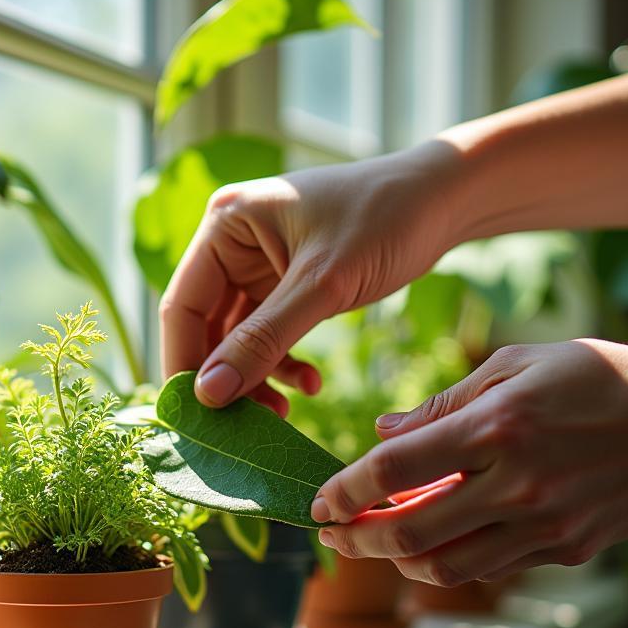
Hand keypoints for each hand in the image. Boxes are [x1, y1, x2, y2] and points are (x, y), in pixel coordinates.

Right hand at [159, 141, 464, 413]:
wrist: (444, 200)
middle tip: (245, 426)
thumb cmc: (384, 220)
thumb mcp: (323, 285)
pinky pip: (268, 337)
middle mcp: (231, 245)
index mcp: (224, 225)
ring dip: (257, 378)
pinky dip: (283, 364)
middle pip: (206, 328)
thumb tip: (208, 395)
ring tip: (282, 414)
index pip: (183, 307)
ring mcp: (256, 267)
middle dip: (227, 378)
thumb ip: (263, 341)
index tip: (200, 420)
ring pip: (237, 339)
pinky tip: (311, 384)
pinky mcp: (284, 287)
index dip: (185, 365)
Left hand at [311, 340, 627, 584]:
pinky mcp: (566, 550)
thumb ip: (442, 404)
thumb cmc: (596, 377)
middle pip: (409, 534)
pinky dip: (448, 561)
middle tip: (332, 535)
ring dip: (396, 561)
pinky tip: (431, 542)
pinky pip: (489, 569)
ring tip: (375, 543)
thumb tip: (384, 431)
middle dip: (356, 540)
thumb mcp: (515, 367)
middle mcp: (517, 485)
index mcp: (497, 428)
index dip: (345, 491)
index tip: (319, 502)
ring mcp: (544, 526)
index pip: (394, 470)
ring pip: (445, 567)